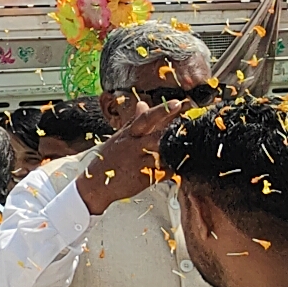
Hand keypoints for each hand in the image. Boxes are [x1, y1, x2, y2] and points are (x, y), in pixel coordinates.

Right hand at [76, 98, 185, 214]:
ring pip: (165, 153)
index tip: (179, 103)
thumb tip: (143, 104)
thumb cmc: (108, 158)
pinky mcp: (145, 178)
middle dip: (176, 128)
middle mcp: (135, 146)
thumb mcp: (119, 137)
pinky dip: (175, 168)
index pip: (146, 118)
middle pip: (159, 134)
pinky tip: (181, 165)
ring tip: (191, 145)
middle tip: (192, 122)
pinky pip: (167, 171)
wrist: (95, 184)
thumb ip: (134, 121)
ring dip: (179, 149)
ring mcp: (140, 162)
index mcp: (128, 134)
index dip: (163, 110)